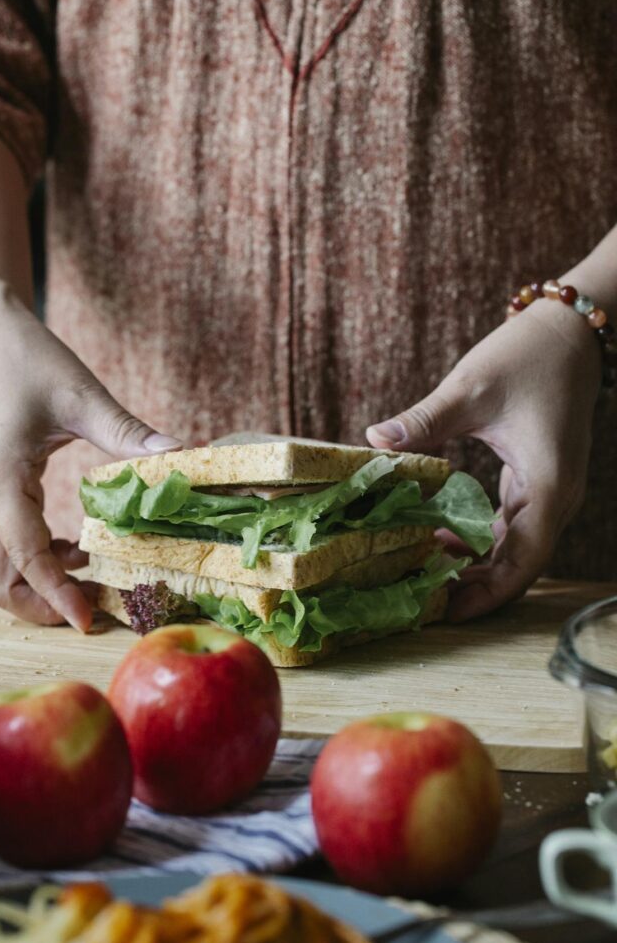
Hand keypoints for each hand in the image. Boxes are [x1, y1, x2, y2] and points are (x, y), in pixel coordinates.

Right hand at [0, 294, 181, 630]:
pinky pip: (6, 542)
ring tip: (90, 583)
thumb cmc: (26, 358)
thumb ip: (128, 433)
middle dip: (40, 606)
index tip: (92, 620)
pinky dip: (37, 559)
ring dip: (38, 585)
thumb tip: (182, 456)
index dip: (58, 595)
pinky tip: (76, 546)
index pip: (26, 558)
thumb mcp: (82, 395)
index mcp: (1, 480)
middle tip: (92, 611)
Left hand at [367, 299, 600, 619]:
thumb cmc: (527, 356)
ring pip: (515, 547)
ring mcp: (550, 490)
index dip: (487, 592)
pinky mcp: (538, 479)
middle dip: (475, 587)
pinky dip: (479, 537)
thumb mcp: (470, 388)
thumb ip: (424, 421)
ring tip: (424, 574)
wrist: (568, 330)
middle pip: (519, 563)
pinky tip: (439, 537)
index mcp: (548, 484)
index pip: (523, 560)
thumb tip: (374, 440)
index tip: (448, 612)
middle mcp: (556, 496)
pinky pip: (511, 524)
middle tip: (423, 602)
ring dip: (474, 563)